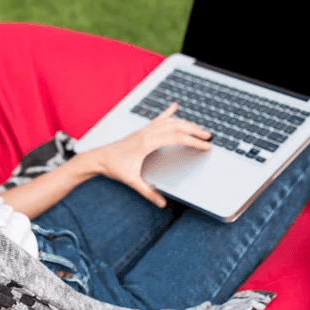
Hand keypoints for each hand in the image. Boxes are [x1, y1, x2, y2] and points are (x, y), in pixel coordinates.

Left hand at [91, 103, 211, 207]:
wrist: (100, 158)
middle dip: (194, 131)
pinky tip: (174, 106)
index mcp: (147, 143)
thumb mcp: (132, 181)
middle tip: (209, 136)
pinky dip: (167, 112)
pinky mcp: (142, 130)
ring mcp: (144, 130)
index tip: (206, 146)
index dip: (193, 141)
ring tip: (199, 129)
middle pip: (176, 127)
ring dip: (185, 123)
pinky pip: (157, 119)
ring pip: (169, 122)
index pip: (176, 139)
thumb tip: (162, 203)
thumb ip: (147, 192)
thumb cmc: (115, 168)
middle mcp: (147, 133)